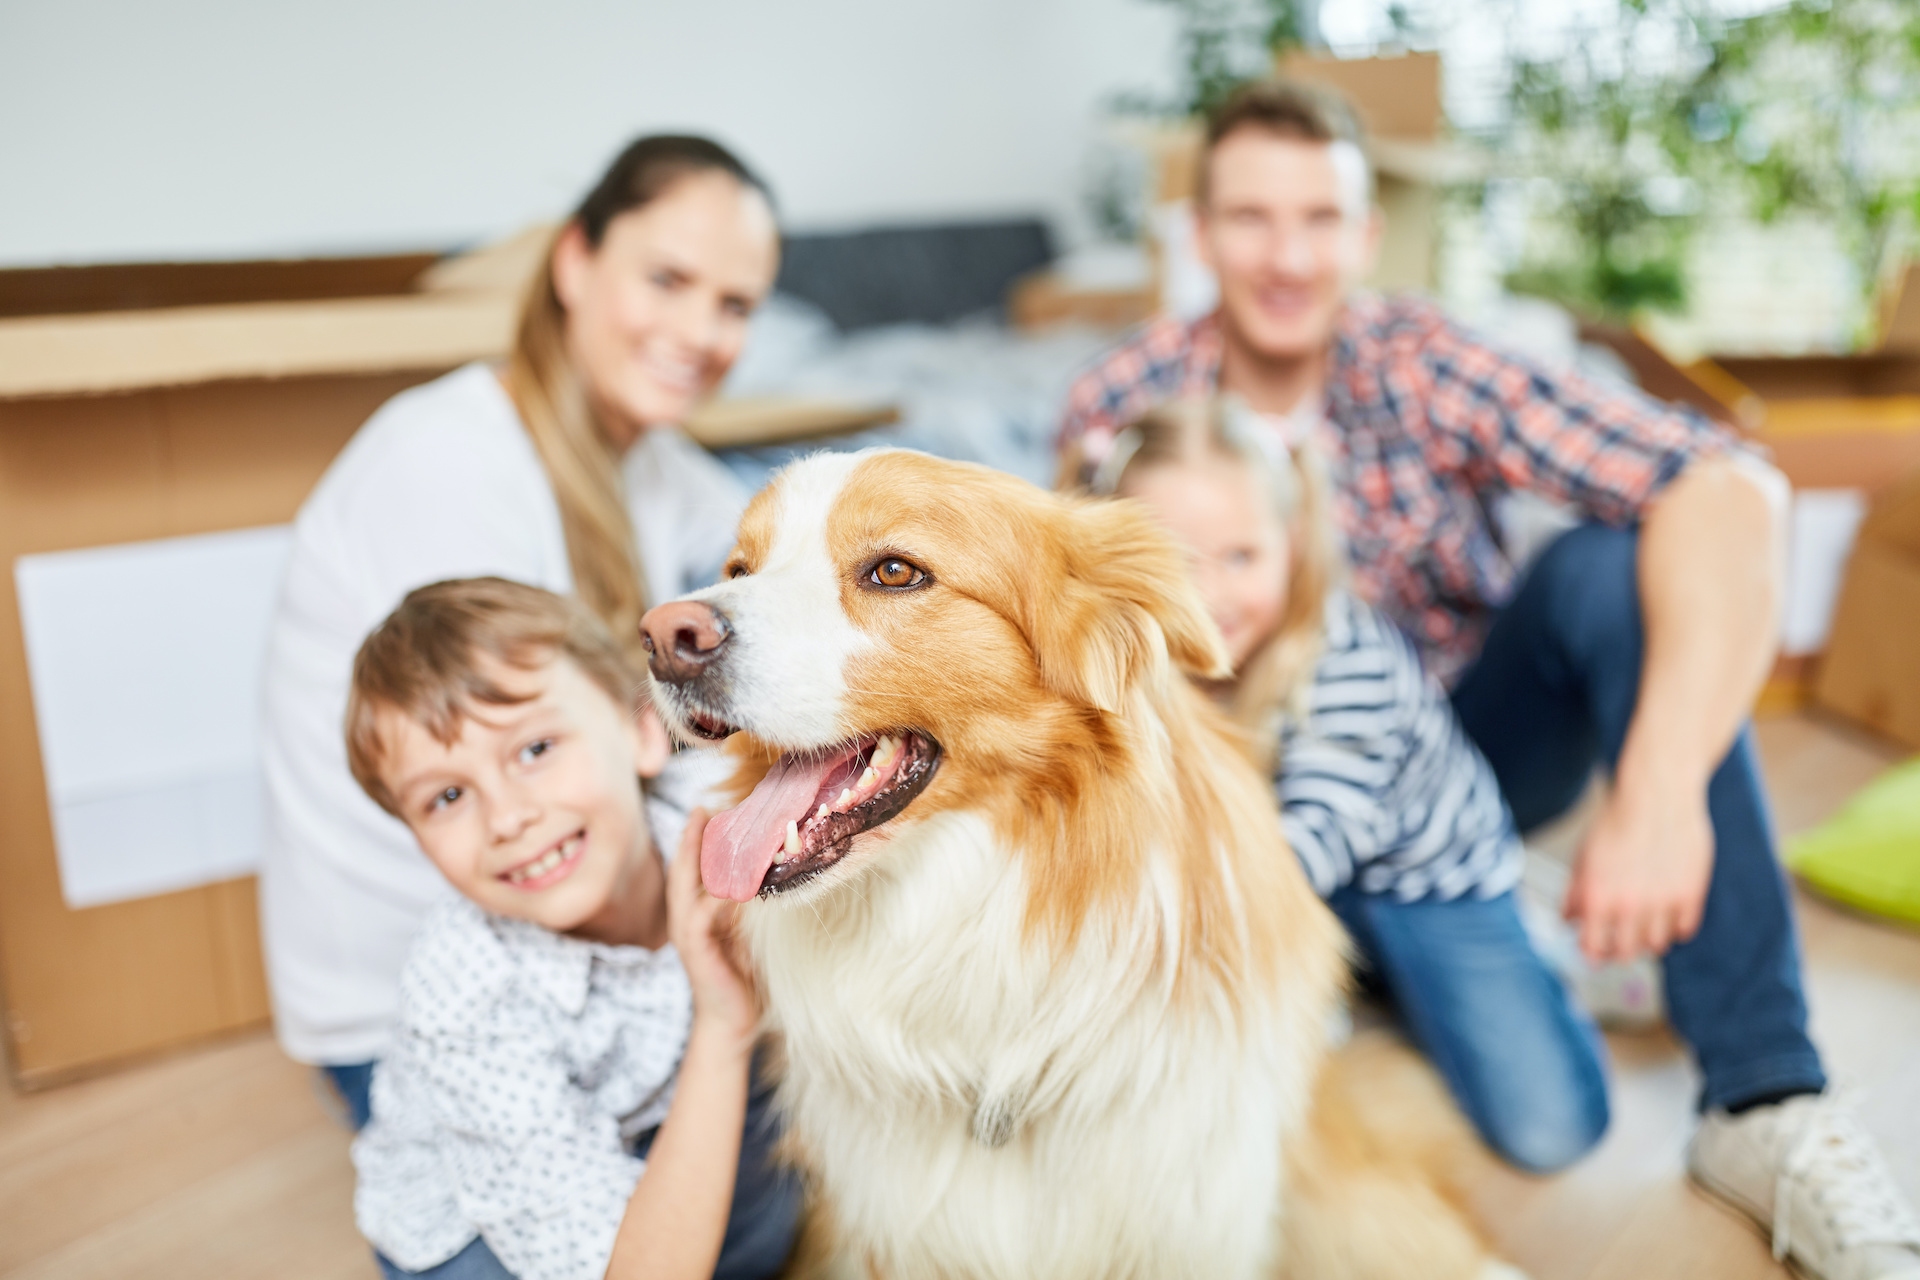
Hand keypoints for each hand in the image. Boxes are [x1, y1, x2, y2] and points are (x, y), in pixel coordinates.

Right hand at [667, 809, 758, 1046]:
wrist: (732, 1021)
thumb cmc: (742, 975)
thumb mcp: (746, 931)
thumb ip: (746, 905)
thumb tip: (767, 872)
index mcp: (695, 913)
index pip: (691, 869)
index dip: (696, 839)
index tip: (708, 809)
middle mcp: (685, 920)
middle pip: (681, 870)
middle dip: (689, 838)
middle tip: (701, 809)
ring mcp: (686, 935)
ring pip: (685, 887)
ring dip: (698, 858)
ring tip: (710, 831)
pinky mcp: (696, 951)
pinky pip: (702, 916)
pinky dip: (716, 896)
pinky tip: (731, 881)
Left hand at [1563, 780, 1713, 963]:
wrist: (1656, 795)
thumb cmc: (1616, 822)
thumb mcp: (1584, 856)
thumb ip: (1576, 893)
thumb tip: (1568, 922)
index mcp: (1597, 897)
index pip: (1593, 948)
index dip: (1592, 954)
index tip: (1595, 953)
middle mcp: (1629, 905)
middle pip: (1626, 953)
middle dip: (1620, 951)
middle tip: (1620, 943)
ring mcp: (1663, 902)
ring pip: (1656, 946)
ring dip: (1648, 939)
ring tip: (1644, 922)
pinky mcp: (1691, 895)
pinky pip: (1684, 930)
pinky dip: (1675, 926)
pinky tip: (1667, 911)